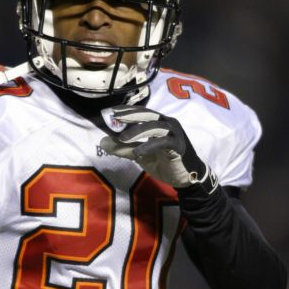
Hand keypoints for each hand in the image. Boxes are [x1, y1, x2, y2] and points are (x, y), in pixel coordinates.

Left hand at [98, 106, 217, 191]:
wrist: (185, 178)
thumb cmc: (164, 163)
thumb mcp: (140, 155)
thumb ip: (123, 148)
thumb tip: (103, 142)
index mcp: (160, 122)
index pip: (142, 112)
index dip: (127, 110)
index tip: (112, 110)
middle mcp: (168, 124)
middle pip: (148, 114)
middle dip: (131, 115)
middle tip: (116, 117)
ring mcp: (174, 134)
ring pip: (155, 126)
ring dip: (137, 131)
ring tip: (122, 139)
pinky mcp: (178, 146)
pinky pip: (162, 143)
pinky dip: (149, 146)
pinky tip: (137, 152)